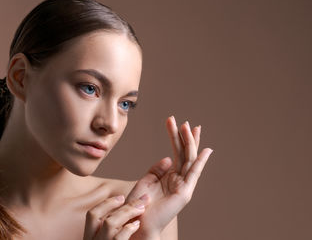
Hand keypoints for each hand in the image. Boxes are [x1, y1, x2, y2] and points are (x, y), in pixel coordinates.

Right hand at [83, 194, 149, 239]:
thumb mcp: (109, 238)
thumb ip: (114, 227)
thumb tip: (127, 208)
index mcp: (91, 237)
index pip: (92, 214)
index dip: (106, 203)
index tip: (121, 197)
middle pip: (96, 215)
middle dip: (116, 203)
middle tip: (137, 199)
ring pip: (109, 223)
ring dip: (127, 212)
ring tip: (141, 209)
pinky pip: (118, 238)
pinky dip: (129, 228)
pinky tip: (137, 225)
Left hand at [126, 116, 212, 238]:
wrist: (137, 220)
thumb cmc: (139, 202)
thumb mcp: (146, 180)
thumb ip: (157, 168)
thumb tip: (168, 158)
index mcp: (169, 176)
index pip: (176, 153)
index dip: (176, 137)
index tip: (176, 122)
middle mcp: (179, 179)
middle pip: (184, 154)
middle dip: (185, 137)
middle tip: (186, 122)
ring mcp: (183, 186)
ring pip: (189, 159)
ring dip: (189, 143)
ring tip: (188, 126)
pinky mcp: (184, 193)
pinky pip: (193, 174)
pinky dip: (200, 162)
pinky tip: (205, 150)